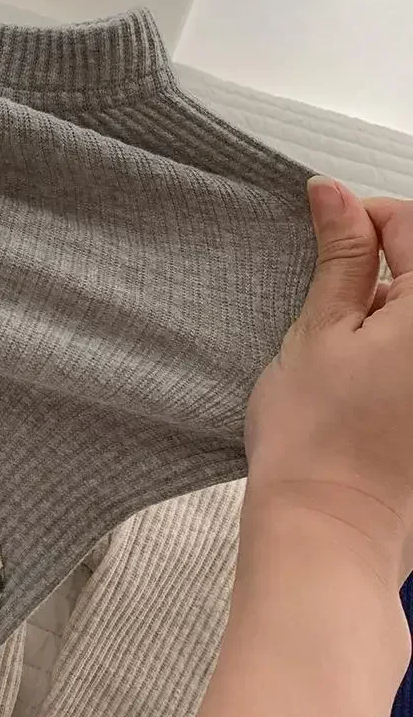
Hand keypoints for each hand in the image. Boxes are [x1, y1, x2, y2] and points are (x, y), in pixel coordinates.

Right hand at [245, 176, 412, 588]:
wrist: (329, 523)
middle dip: (381, 264)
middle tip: (329, 297)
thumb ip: (340, 256)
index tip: (322, 237)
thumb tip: (334, 193)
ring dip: (390, 305)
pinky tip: (365, 374)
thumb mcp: (318, 330)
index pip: (411, 223)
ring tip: (344, 343)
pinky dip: (397, 343)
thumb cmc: (314, 433)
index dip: (361, 219)